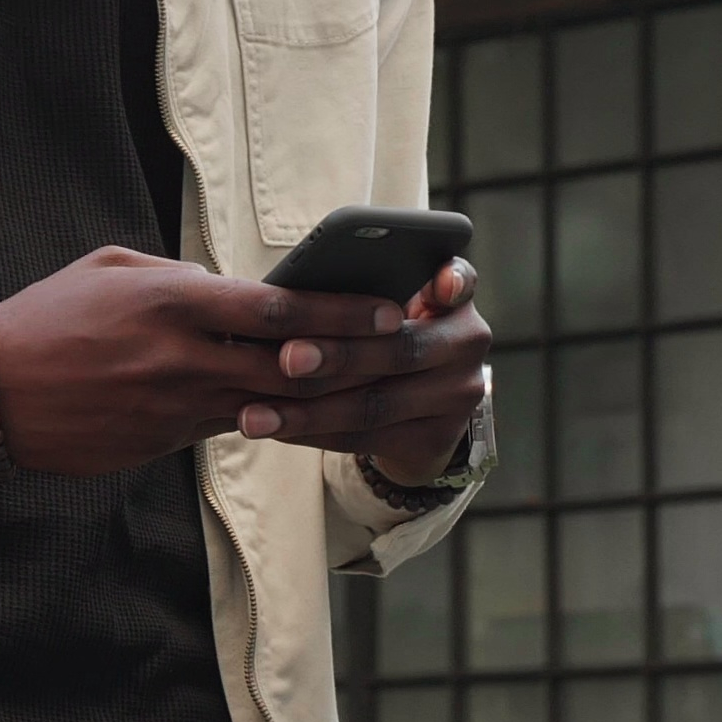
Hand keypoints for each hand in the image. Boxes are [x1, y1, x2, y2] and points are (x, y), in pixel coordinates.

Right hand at [0, 247, 416, 478]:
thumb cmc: (51, 315)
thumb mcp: (116, 269)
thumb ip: (183, 276)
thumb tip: (238, 290)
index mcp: (171, 301)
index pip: (277, 307)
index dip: (341, 311)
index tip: (390, 309)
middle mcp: (180, 358)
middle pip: (290, 365)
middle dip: (355, 359)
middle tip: (407, 353)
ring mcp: (172, 408)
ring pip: (269, 406)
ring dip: (322, 398)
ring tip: (375, 385)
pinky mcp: (162, 444)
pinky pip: (229, 429)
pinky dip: (270, 420)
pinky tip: (307, 414)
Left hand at [239, 256, 489, 486]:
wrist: (417, 406)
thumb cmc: (382, 332)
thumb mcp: (388, 301)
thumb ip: (363, 286)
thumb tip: (293, 288)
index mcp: (454, 299)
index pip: (458, 282)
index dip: (450, 282)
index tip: (436, 287)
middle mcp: (466, 346)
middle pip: (398, 351)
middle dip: (337, 356)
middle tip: (286, 358)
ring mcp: (456, 398)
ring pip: (374, 405)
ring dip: (308, 411)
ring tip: (255, 414)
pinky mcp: (433, 440)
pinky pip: (362, 438)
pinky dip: (312, 432)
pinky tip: (275, 427)